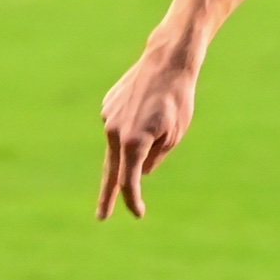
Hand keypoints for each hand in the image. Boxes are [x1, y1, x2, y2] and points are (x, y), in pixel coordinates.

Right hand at [97, 49, 198, 218]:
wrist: (166, 62)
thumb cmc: (177, 101)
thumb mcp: (174, 135)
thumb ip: (155, 157)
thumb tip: (140, 171)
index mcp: (133, 142)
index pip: (129, 181)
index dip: (132, 200)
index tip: (138, 214)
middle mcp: (114, 132)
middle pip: (111, 171)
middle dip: (108, 195)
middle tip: (103, 216)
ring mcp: (108, 117)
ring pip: (119, 144)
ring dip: (133, 144)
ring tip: (160, 117)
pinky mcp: (108, 106)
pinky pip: (119, 126)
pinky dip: (131, 126)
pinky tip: (146, 108)